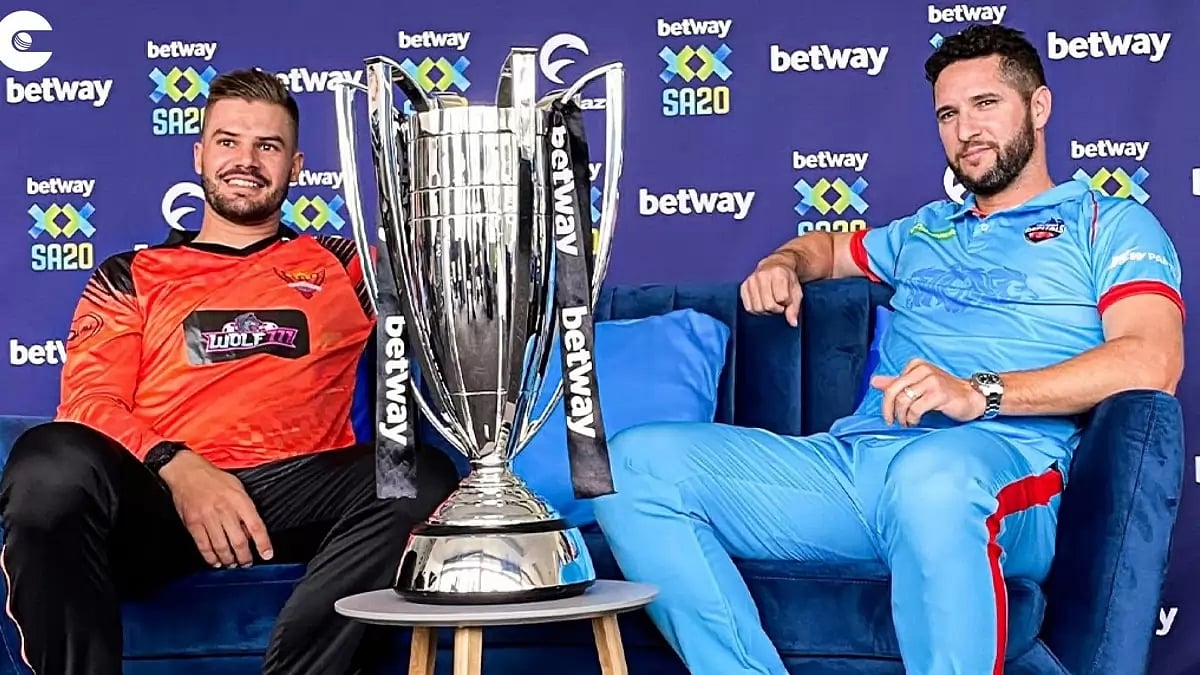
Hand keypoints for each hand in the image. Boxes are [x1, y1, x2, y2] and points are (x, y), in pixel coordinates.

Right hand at [159, 451, 272, 567]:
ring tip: (232, 564)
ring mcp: (208, 517)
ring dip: (228, 559)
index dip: (263, 543)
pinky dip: (210, 557)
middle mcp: (225, 509)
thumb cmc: (215, 479)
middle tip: (246, 563)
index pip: (256, 526)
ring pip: (221, 546)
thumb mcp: (238, 488)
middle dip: (244, 557)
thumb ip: (245, 509)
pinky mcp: (193, 523)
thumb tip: (251, 532)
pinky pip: (203, 545)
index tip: (267, 554)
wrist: (187, 471)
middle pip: (238, 540)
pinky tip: (215, 562)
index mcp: (239, 500)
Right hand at [740, 254, 802, 326]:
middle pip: (768, 305)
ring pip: (757, 308)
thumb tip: (793, 323)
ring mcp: (751, 280)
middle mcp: (762, 275)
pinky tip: (762, 303)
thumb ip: (794, 308)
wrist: (775, 266)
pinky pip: (748, 307)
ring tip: (770, 303)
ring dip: (765, 310)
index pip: (781, 299)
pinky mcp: (743, 286)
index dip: (786, 302)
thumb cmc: (787, 280)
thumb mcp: (796, 292)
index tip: (786, 298)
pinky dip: (756, 310)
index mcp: (778, 273)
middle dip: (776, 308)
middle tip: (778, 303)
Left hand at [870, 358, 985, 426]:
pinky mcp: (938, 393)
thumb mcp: (918, 385)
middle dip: (888, 410)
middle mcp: (922, 369)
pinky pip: (916, 409)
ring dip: (901, 417)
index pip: (891, 385)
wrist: (972, 397)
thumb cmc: (944, 392)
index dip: (886, 403)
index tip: (890, 414)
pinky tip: (916, 421)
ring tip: (907, 423)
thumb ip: (896, 383)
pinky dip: (912, 418)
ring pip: (903, 401)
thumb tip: (873, 381)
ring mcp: (931, 380)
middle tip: (891, 422)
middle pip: (893, 391)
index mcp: (915, 365)